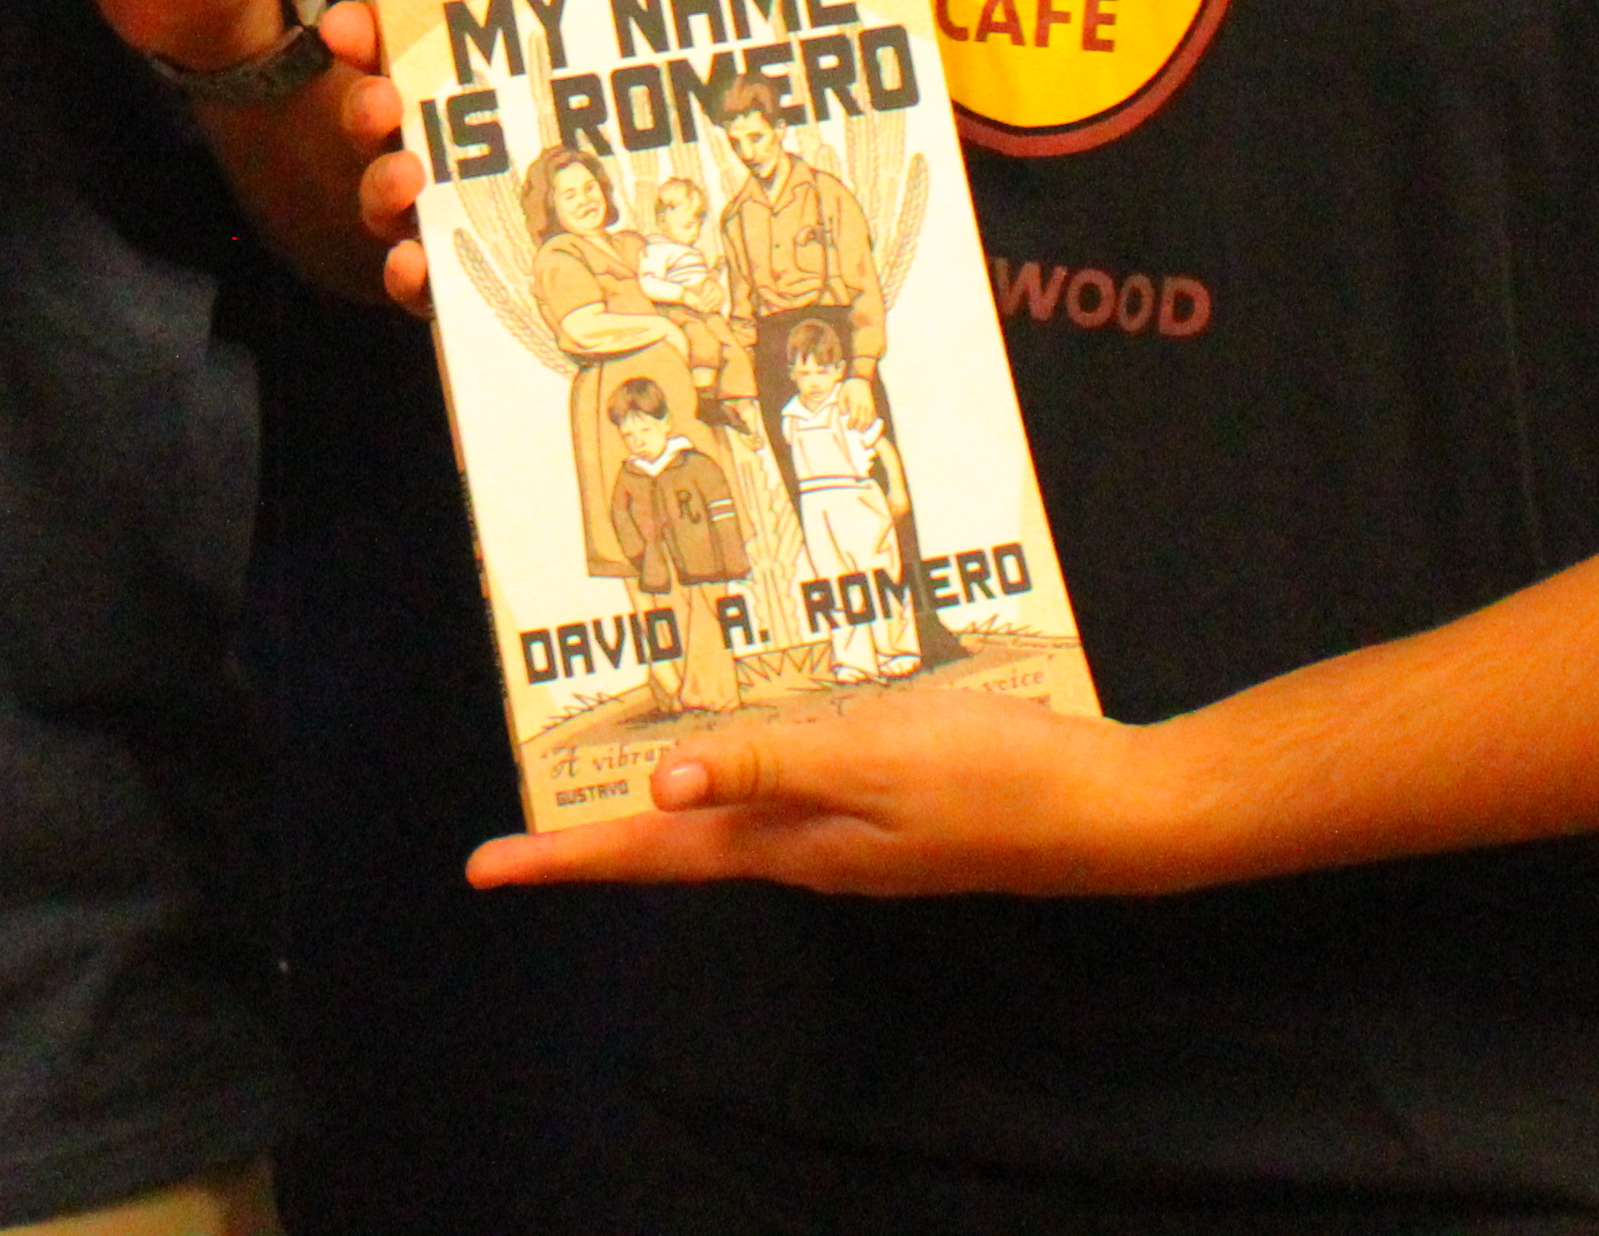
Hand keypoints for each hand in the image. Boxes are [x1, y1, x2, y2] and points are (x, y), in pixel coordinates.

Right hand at [356, 0, 686, 312]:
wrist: (707, 252)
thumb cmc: (653, 129)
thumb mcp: (657, 51)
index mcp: (481, 91)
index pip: (405, 56)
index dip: (365, 38)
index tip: (343, 25)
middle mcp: (456, 155)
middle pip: (385, 132)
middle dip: (365, 110)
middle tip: (380, 102)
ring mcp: (460, 225)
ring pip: (393, 208)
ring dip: (381, 190)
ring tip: (405, 178)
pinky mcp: (480, 292)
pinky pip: (429, 291)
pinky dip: (411, 276)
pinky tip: (413, 264)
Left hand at [465, 674, 1212, 896]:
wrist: (1111, 813)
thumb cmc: (997, 778)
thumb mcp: (873, 759)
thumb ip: (771, 767)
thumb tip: (663, 783)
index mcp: (791, 843)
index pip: (654, 850)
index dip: (569, 854)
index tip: (486, 866)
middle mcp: (809, 847)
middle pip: (678, 841)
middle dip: (598, 834)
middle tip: (526, 831)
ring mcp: (852, 831)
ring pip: (731, 816)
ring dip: (665, 802)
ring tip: (609, 779)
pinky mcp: (891, 803)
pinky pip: (790, 787)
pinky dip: (745, 765)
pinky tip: (749, 733)